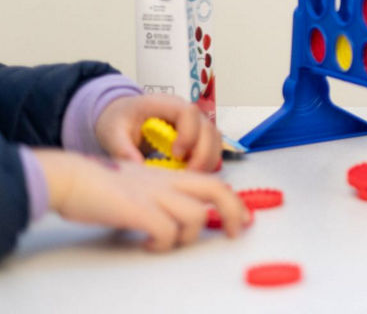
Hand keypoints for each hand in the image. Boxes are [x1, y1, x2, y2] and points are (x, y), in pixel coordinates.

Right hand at [32, 149, 249, 250]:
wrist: (72, 177)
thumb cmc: (100, 183)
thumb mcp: (140, 183)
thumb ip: (159, 195)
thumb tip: (170, 218)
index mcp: (170, 176)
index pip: (213, 182)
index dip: (233, 200)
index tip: (241, 218)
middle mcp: (167, 182)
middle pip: (217, 191)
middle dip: (233, 213)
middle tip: (234, 233)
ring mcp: (154, 195)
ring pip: (196, 215)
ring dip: (187, 236)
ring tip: (167, 242)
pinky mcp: (137, 210)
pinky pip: (167, 232)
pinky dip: (164, 244)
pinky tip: (149, 244)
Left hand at [95, 94, 221, 170]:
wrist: (122, 116)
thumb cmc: (119, 120)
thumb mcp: (112, 133)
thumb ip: (122, 149)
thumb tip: (138, 168)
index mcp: (166, 104)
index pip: (188, 113)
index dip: (188, 133)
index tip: (175, 154)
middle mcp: (187, 112)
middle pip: (208, 127)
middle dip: (203, 153)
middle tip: (187, 175)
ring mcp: (195, 123)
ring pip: (215, 139)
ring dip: (208, 159)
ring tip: (191, 178)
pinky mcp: (197, 136)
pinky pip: (212, 147)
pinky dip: (207, 162)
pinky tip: (192, 176)